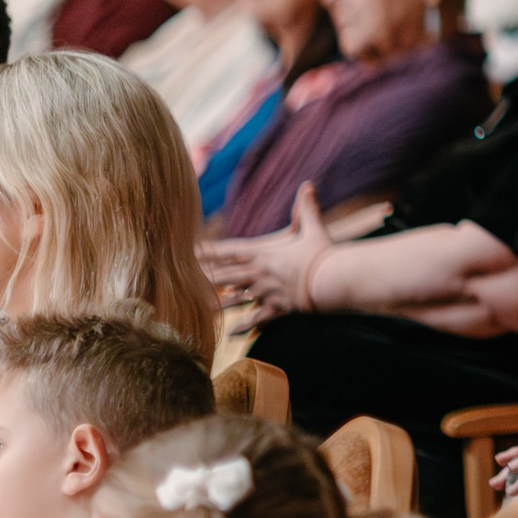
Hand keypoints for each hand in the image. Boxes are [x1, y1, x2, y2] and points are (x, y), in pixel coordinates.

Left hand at [198, 184, 334, 322]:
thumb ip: (307, 208)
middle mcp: (261, 274)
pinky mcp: (278, 308)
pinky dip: (244, 327)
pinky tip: (231, 334)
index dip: (210, 252)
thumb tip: (309, 184)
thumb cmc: (324, 254)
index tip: (190, 252)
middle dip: (204, 279)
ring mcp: (267, 292)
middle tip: (182, 282)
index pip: (231, 252)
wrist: (334, 279)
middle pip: (226, 276)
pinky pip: (257, 319)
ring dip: (218, 305)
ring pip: (236, 300)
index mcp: (265, 255)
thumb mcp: (314, 229)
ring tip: (199, 310)